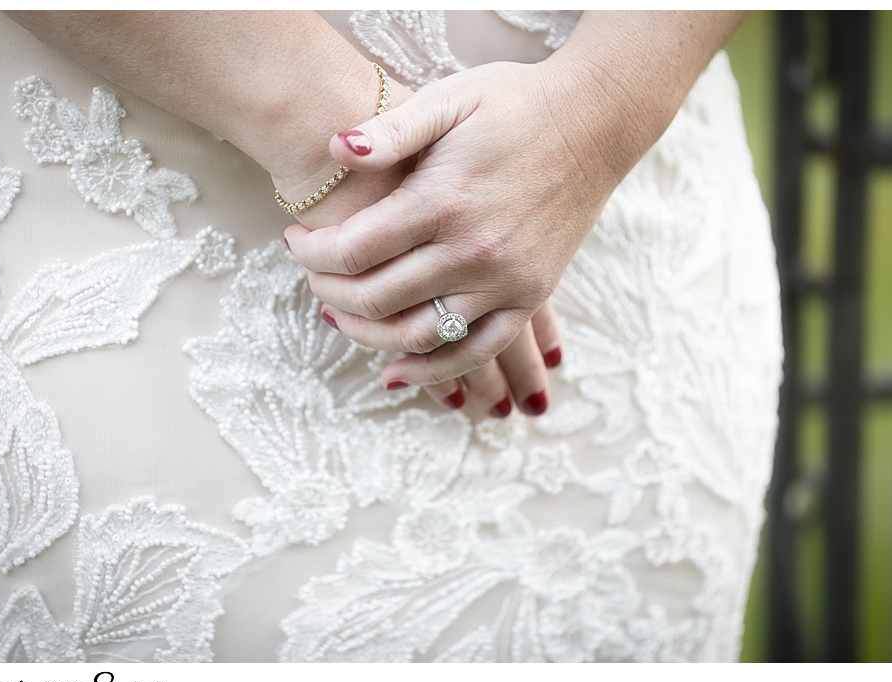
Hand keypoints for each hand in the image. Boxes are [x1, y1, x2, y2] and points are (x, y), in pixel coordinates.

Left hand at [284, 12, 742, 389]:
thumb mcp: (451, 97)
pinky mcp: (530, 296)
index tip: (295, 242)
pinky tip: (396, 374)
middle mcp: (474, 249)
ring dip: (368, 336)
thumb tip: (333, 149)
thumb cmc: (517, 104)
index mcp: (444, 199)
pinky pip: (475, 350)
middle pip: (377, 297)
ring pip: (418, 335)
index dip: (311, 253)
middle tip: (313, 278)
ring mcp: (506, 280)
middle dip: (330, 292)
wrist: (596, 121)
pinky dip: (433, 371)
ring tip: (341, 318)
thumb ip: (390, 129)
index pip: (353, 249)